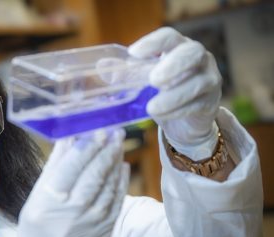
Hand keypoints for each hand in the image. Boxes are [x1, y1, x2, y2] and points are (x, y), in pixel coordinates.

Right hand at [5, 129, 129, 236]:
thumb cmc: (36, 226)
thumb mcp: (37, 195)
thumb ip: (55, 166)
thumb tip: (69, 137)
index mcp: (50, 200)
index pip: (73, 165)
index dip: (88, 145)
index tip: (98, 129)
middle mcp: (72, 211)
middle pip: (94, 173)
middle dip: (106, 149)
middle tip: (114, 131)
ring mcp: (92, 223)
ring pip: (109, 185)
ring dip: (115, 161)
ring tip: (117, 144)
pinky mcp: (105, 231)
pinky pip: (117, 200)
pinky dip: (121, 181)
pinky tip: (121, 166)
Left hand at [129, 27, 221, 159]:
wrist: (184, 120)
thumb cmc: (162, 93)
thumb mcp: (141, 83)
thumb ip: (126, 74)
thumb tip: (103, 67)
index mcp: (178, 47)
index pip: (169, 37)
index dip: (153, 43)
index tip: (133, 53)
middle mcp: (198, 58)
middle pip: (191, 53)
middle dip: (172, 65)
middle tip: (153, 80)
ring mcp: (209, 79)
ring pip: (197, 82)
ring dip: (173, 96)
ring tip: (151, 108)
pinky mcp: (211, 102)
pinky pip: (197, 104)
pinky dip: (178, 110)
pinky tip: (163, 115)